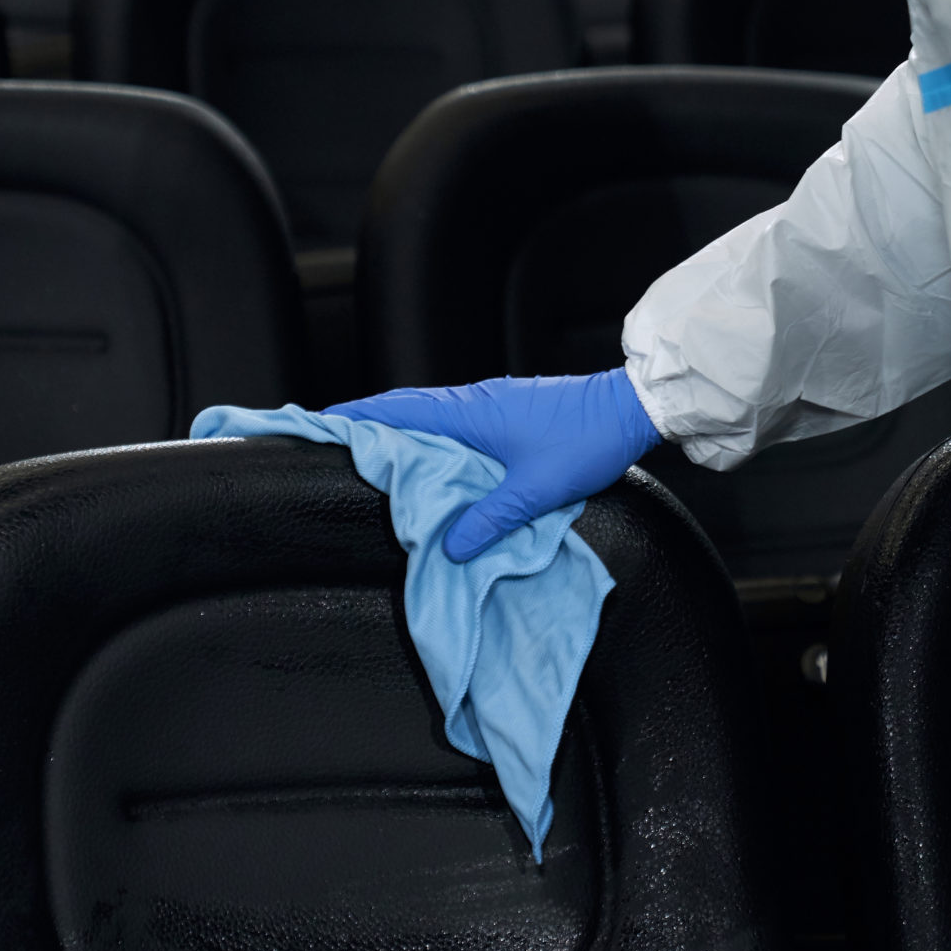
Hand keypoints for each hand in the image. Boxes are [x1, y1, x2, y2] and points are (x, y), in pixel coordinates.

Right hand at [325, 371, 662, 561]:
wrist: (631, 407)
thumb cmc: (586, 440)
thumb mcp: (537, 489)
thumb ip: (491, 519)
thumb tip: (451, 547)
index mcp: (470, 414)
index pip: (398, 410)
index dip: (356, 418)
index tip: (320, 425)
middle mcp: (474, 402)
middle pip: (406, 410)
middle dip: (370, 425)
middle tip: (336, 445)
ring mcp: (491, 404)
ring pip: (431, 417)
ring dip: (402, 432)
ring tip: (376, 458)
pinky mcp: (507, 411)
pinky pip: (454, 423)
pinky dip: (432, 437)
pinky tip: (432, 462)